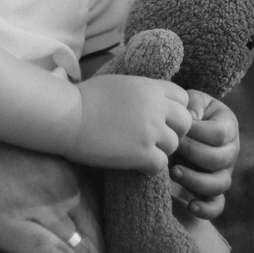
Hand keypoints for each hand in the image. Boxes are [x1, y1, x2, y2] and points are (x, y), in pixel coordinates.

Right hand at [0, 118, 109, 252]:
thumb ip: (35, 170)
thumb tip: (37, 195)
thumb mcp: (13, 148)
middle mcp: (61, 182)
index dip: (99, 242)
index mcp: (63, 162)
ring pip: (82, 251)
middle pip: (94, 236)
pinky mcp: (9, 224)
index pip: (96, 212)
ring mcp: (38, 203)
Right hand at [71, 73, 193, 170]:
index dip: (175, 111)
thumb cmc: (85, 99)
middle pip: (185, 123)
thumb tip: (151, 99)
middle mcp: (156, 107)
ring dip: (161, 151)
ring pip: (174, 146)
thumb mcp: (121, 84)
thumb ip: (142, 91)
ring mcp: (150, 131)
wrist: (67, 116)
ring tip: (141, 152)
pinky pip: (161, 165)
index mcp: (150, 87)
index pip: (183, 98)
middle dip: (174, 132)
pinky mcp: (142, 153)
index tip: (162, 120)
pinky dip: (150, 168)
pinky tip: (135, 165)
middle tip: (155, 139)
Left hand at [169, 91, 239, 219]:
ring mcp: (224, 173)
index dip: (197, 133)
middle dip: (192, 154)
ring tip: (173, 172)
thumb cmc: (187, 111)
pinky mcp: (213, 191)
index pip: (219, 134)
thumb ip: (191, 106)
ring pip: (219, 184)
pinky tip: (189, 205)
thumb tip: (189, 120)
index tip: (175, 129)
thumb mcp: (191, 101)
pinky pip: (217, 206)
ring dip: (195, 180)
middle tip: (171, 148)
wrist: (183, 127)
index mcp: (229, 126)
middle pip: (220, 159)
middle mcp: (231, 152)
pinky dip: (206, 209)